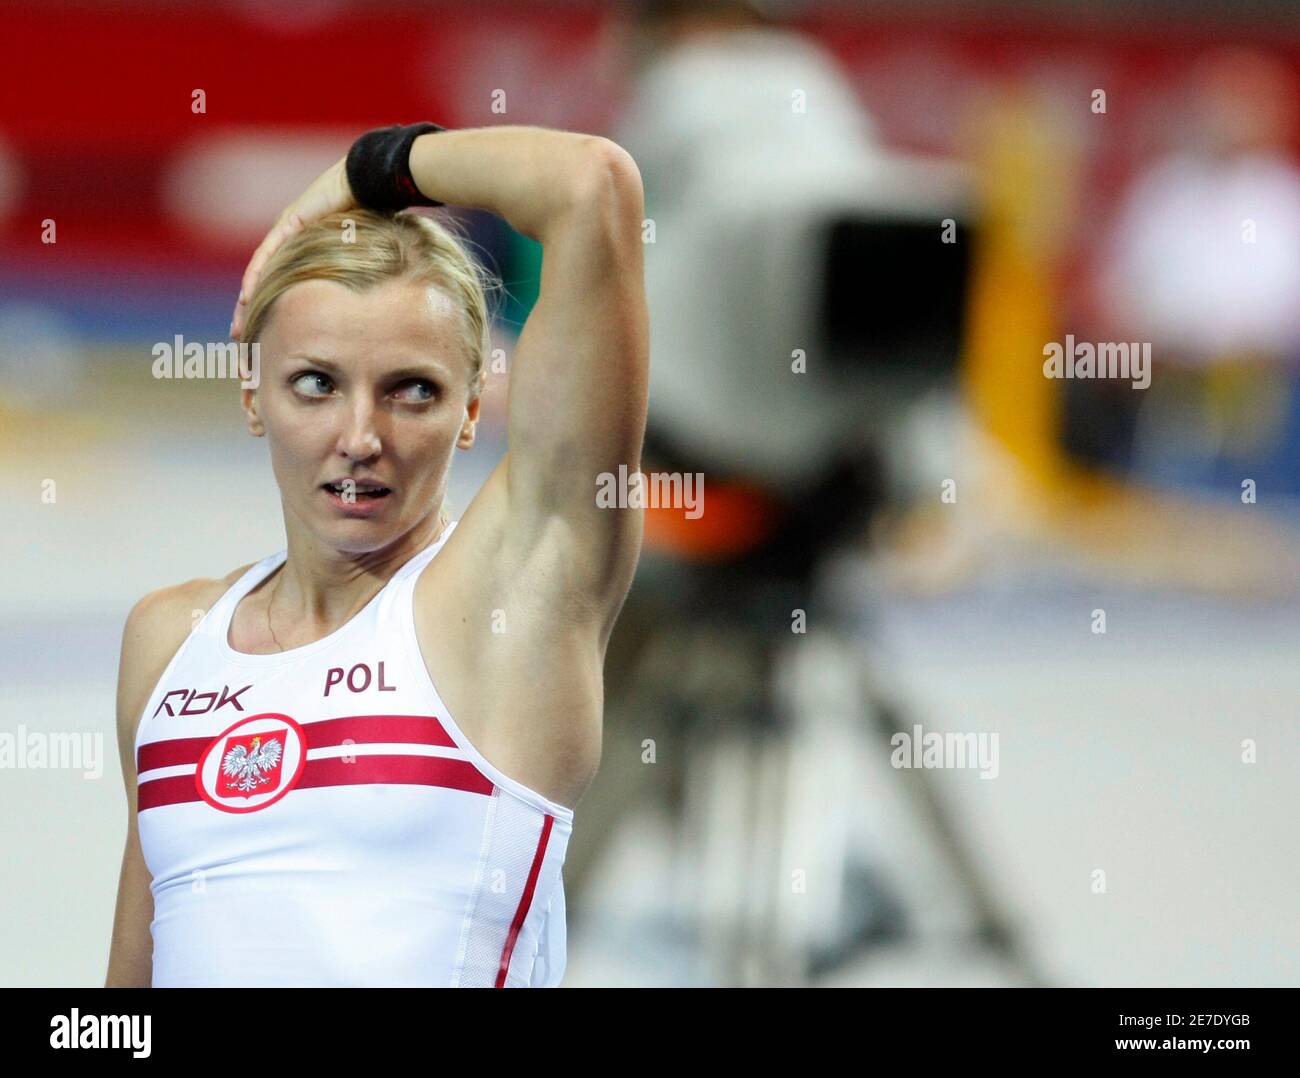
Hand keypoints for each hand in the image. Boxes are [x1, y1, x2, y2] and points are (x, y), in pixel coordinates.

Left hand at [231, 155, 353, 339]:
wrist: (370, 183)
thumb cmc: (375, 216)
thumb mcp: (363, 257)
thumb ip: (358, 278)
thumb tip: (370, 310)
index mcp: (306, 254)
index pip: (282, 288)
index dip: (273, 314)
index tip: (265, 342)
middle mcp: (290, 244)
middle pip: (265, 285)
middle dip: (252, 316)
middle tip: (242, 343)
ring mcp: (286, 232)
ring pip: (260, 275)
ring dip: (246, 304)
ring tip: (238, 329)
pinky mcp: (288, 224)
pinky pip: (266, 256)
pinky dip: (256, 277)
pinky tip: (246, 298)